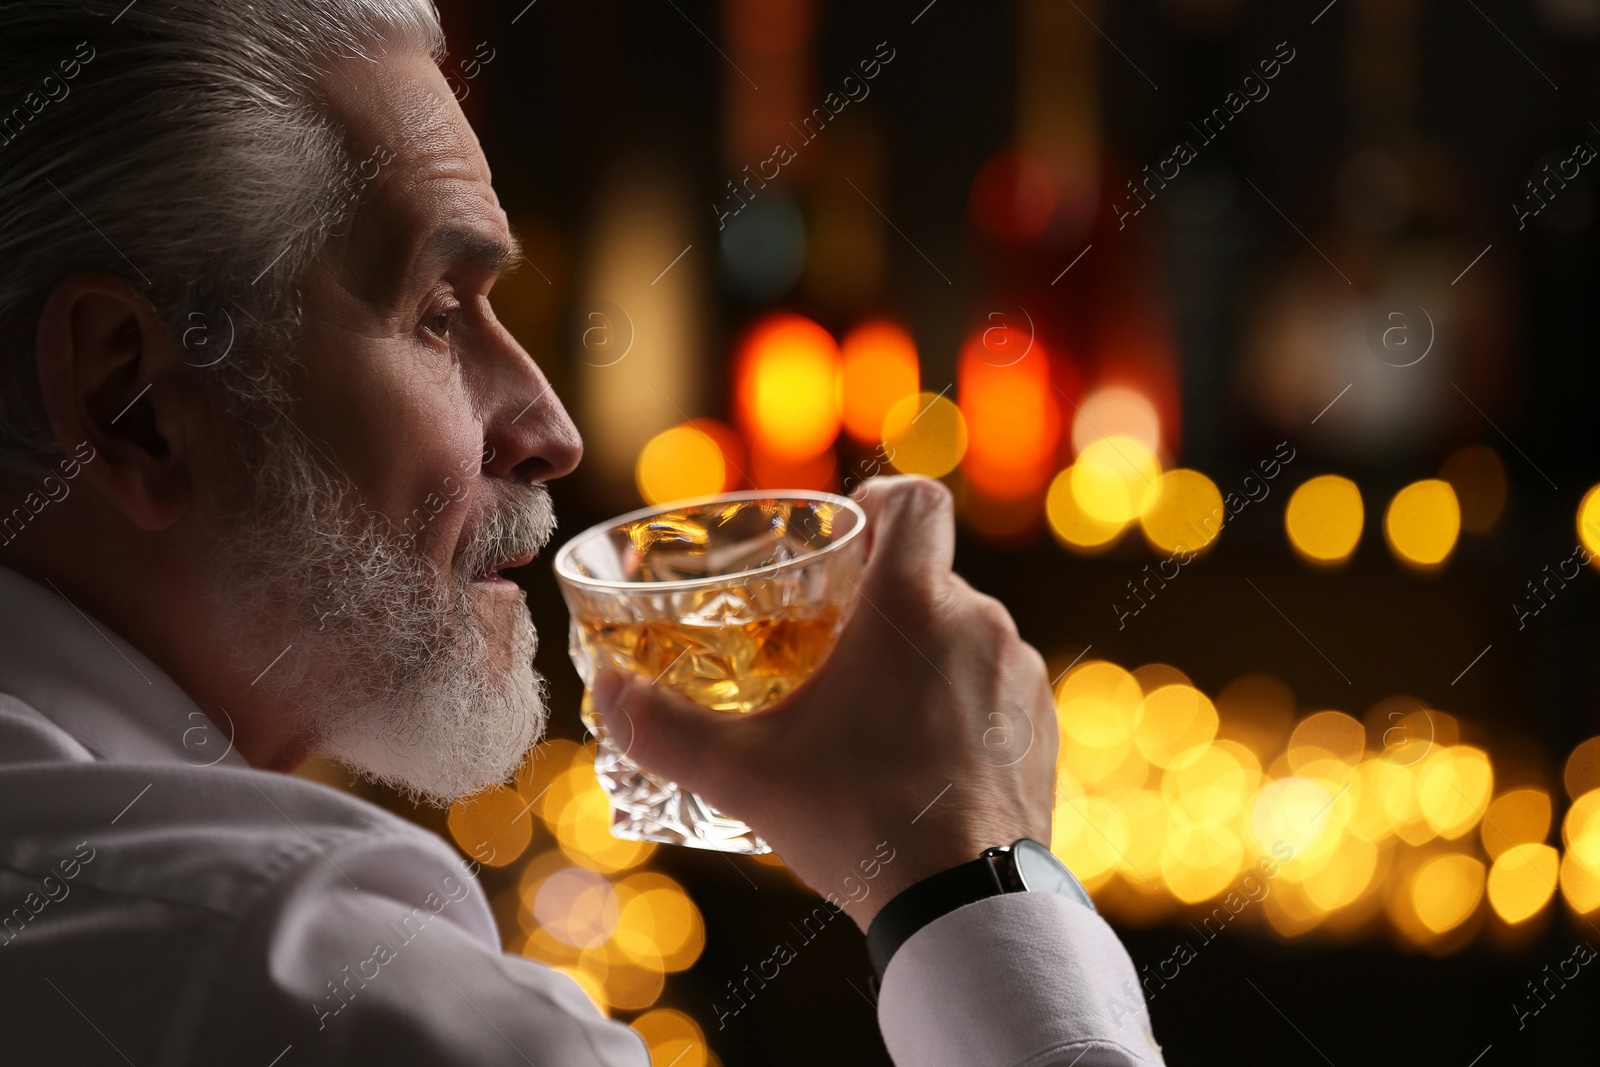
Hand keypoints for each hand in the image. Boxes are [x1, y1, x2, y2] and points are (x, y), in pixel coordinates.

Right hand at [591, 476, 1058, 929]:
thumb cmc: (857, 822)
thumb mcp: (743, 775)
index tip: (851, 531)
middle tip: (835, 649)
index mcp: (911, 604)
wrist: (964, 906)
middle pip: (929, 578)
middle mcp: (979, 622)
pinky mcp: (1044, 727)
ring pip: (966, 636)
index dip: (882, 502)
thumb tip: (607, 694)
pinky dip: (965, 706)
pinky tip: (926, 759)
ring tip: (877, 716)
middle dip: (883, 603)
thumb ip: (665, 729)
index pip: (916, 501)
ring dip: (926, 657)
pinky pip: (999, 689)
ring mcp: (1021, 675)